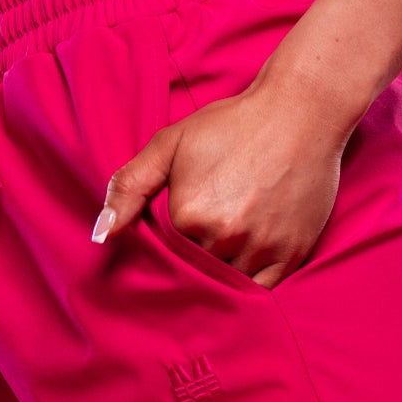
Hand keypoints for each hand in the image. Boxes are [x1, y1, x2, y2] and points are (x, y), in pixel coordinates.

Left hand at [93, 72, 347, 288]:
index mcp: (189, 214)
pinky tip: (246, 263)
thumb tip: (101, 235)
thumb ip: (130, 187)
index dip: (172, 245)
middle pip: (198, 271)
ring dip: (223, 273)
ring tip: (227, 246)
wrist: (300, 111)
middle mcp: (225, 236)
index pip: (167, 254)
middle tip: (208, 235)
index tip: (183, 229)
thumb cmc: (232, 124)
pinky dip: (251, 285)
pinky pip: (262, 290)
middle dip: (197, 260)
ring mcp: (261, 247)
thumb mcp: (171, 143)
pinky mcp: (292, 254)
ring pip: (229, 283)